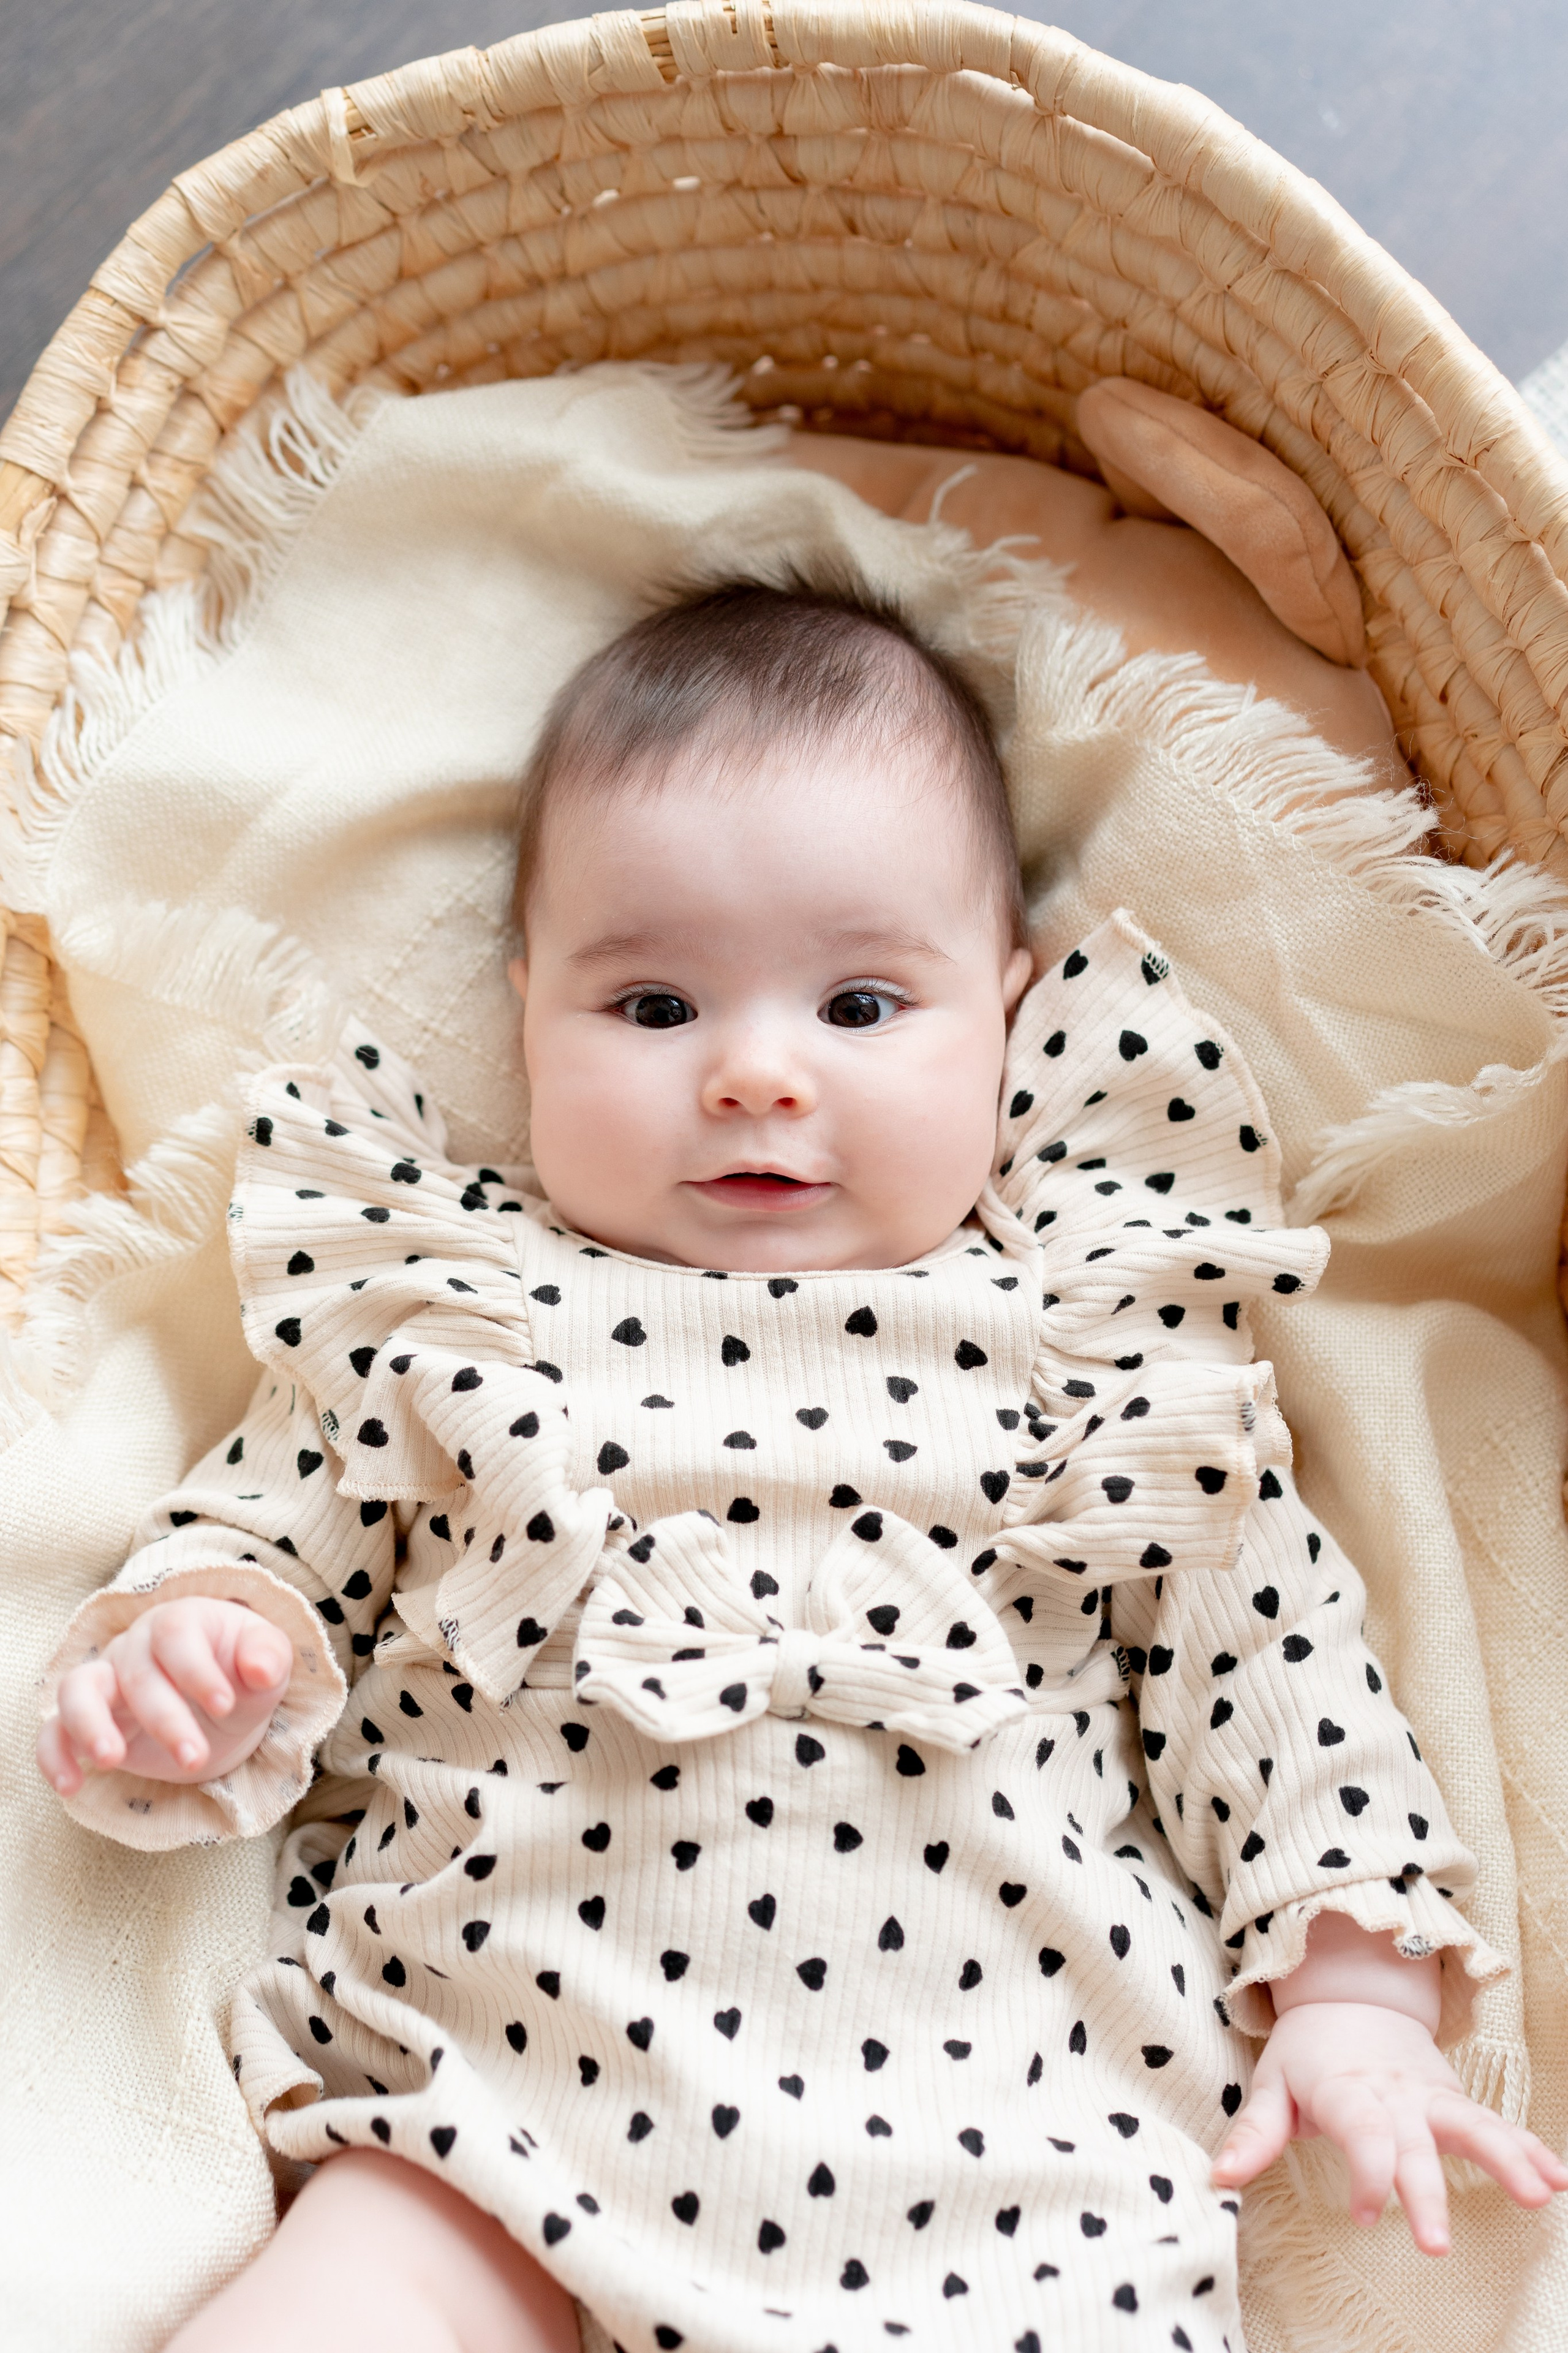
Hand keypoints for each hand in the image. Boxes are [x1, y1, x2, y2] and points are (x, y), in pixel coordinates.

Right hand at [38, 1596, 293, 1795]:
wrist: (220, 1707)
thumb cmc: (243, 1675)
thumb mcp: (267, 1663)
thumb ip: (268, 1658)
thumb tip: (262, 1669)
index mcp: (180, 1622)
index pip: (175, 1633)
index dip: (196, 1669)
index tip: (225, 1705)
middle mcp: (135, 1645)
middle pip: (136, 1673)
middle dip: (165, 1719)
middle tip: (195, 1757)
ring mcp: (106, 1681)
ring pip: (76, 1689)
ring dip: (90, 1724)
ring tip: (110, 1760)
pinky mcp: (89, 1721)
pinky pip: (54, 1730)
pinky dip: (54, 1756)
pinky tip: (71, 1786)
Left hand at [1214, 2001, 1567, 2251]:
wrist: (1350, 1994)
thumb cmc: (1306, 2051)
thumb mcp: (1271, 2083)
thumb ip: (1253, 2133)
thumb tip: (1219, 2178)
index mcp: (1346, 2090)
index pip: (1362, 2135)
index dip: (1367, 2175)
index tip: (1367, 2217)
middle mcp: (1394, 2095)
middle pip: (1416, 2145)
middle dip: (1426, 2193)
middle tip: (1437, 2245)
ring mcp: (1431, 2096)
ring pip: (1472, 2126)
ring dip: (1505, 2160)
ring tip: (1537, 2196)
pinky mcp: (1455, 2100)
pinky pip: (1497, 2124)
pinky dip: (1530, 2148)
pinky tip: (1558, 2179)